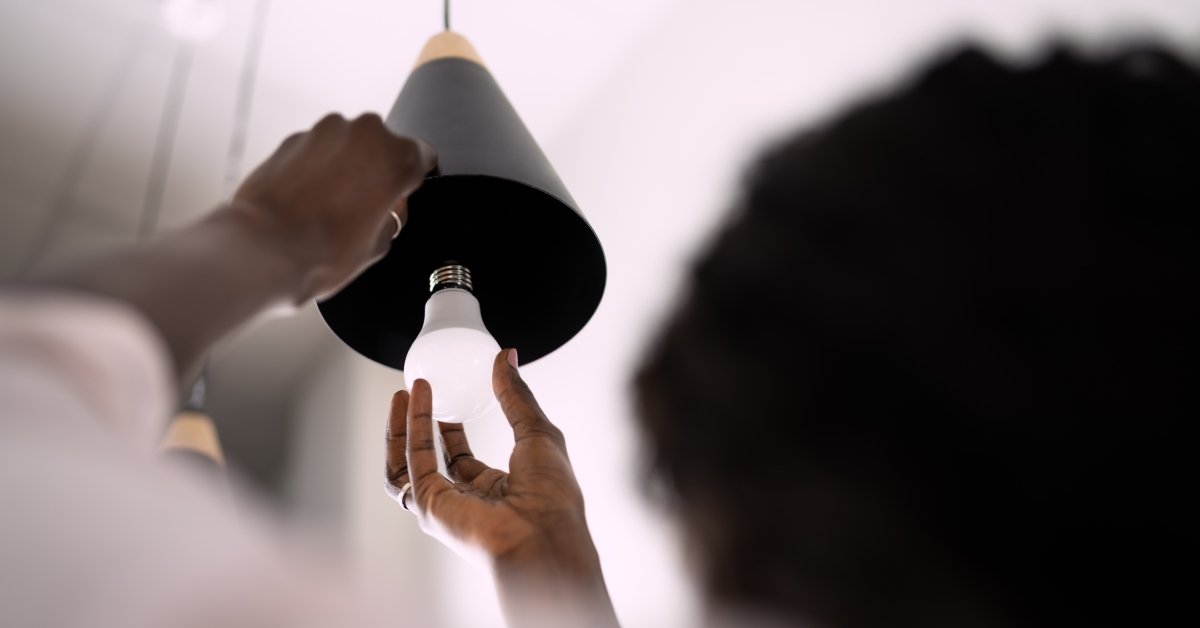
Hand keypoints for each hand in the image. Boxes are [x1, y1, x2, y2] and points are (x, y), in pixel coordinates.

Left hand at [231, 113, 435, 301]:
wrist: (265, 249)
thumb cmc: (320, 251)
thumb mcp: (378, 246)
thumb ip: (391, 218)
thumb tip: (386, 212)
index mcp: (396, 158)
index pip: (422, 156)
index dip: (413, 179)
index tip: (403, 193)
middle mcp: (364, 134)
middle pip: (383, 146)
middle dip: (377, 171)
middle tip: (365, 207)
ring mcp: (326, 132)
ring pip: (348, 144)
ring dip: (347, 166)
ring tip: (333, 206)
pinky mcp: (294, 138)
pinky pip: (317, 148)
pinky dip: (317, 167)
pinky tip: (309, 199)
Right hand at [385, 349, 618, 627]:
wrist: (545, 533)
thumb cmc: (552, 497)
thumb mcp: (537, 432)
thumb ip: (516, 395)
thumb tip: (505, 358)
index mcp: (495, 488)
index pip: (462, 458)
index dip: (449, 428)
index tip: (443, 398)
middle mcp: (465, 499)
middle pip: (429, 460)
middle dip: (417, 425)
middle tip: (414, 391)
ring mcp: (445, 505)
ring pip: (408, 464)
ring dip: (402, 426)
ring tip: (405, 392)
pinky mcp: (430, 505)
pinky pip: (412, 461)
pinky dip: (411, 427)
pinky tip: (416, 399)